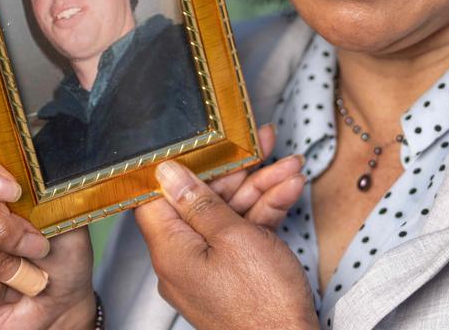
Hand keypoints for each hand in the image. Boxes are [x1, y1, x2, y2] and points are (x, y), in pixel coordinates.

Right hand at [0, 119, 94, 329]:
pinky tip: (1, 289)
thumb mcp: (64, 211)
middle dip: (2, 228)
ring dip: (1, 262)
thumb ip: (45, 184)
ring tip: (27, 272)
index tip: (13, 190)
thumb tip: (35, 157)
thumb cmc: (59, 250)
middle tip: (36, 245)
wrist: (54, 302)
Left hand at [135, 131, 315, 329]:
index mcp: (171, 250)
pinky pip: (242, 234)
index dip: (181, 166)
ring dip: (261, 187)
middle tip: (262, 146)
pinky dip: (265, 212)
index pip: (158, 195)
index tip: (206, 144)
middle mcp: (182, 260)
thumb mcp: (235, 237)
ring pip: (228, 214)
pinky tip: (288, 192)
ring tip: (290, 167)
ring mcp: (208, 268)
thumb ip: (201, 202)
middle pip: (200, 200)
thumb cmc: (263, 304)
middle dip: (237, 171)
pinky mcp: (232, 274)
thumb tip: (168, 172)